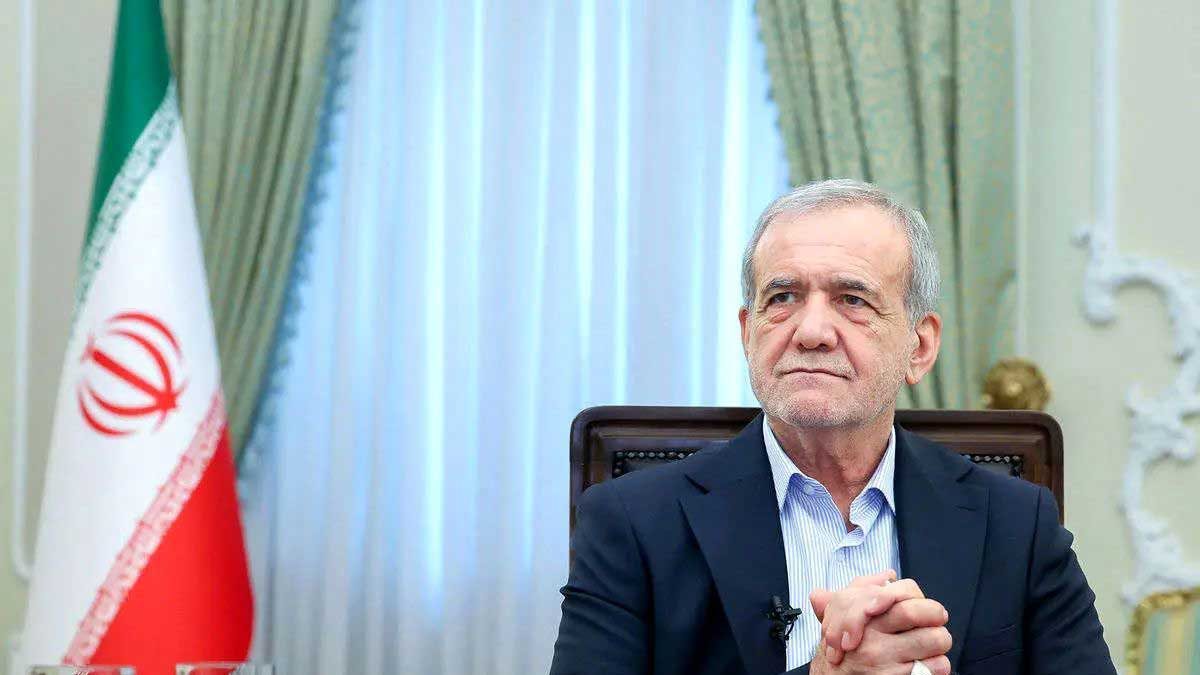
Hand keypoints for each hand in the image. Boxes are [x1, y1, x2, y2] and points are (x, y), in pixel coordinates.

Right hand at [810, 574, 948, 668]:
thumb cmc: (843, 650)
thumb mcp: (841, 614)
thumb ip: (861, 590)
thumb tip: (889, 575)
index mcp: (863, 616)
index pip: (900, 590)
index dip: (917, 596)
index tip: (921, 605)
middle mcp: (872, 636)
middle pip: (915, 611)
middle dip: (936, 614)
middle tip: (938, 619)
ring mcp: (884, 659)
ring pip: (933, 639)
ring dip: (940, 641)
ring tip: (933, 645)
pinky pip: (933, 667)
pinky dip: (937, 666)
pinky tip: (927, 665)